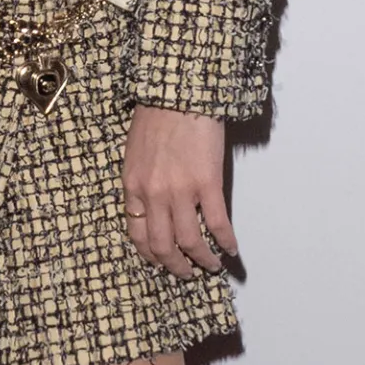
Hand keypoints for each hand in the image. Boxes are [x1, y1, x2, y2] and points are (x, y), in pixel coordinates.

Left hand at [121, 106, 237, 278]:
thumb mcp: (136, 152)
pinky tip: (230, 249)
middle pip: (162, 246)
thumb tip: (154, 202)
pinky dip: (224, 240)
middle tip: (186, 274)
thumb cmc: (156, 113)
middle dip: (175, 266)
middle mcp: (153, 195)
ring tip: (210, 266)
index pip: (138, 235)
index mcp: (133, 187)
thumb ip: (142, 180)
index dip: (151, 256)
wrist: (178, 90)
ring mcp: (180, 191)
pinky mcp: (207, 182)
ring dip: (201, 260)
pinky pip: (217, 222)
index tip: (161, 263)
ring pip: (189, 241)